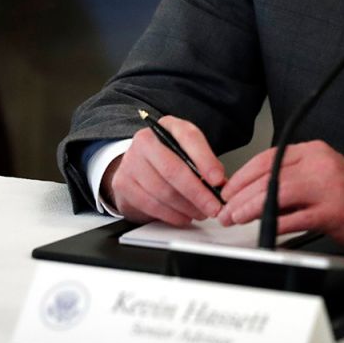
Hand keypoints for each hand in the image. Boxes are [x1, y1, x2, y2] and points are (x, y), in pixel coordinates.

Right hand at [104, 116, 225, 226]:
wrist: (137, 167)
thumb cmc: (168, 158)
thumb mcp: (188, 152)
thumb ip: (205, 164)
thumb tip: (220, 185)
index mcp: (167, 126)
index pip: (188, 137)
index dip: (205, 160)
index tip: (218, 181)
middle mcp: (145, 140)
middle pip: (173, 169)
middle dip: (198, 192)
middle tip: (213, 207)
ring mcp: (131, 162)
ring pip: (163, 191)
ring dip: (187, 207)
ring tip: (201, 213)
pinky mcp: (123, 184)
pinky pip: (151, 205)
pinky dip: (172, 215)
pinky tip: (184, 216)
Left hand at [217, 140, 343, 253]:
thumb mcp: (319, 176)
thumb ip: (290, 178)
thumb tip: (249, 193)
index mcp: (313, 151)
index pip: (269, 157)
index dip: (243, 175)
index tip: (228, 190)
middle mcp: (320, 163)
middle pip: (269, 175)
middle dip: (241, 194)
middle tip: (226, 210)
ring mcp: (328, 186)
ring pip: (278, 192)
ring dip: (251, 207)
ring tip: (237, 218)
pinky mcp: (334, 211)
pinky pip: (296, 218)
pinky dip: (276, 224)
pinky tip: (264, 230)